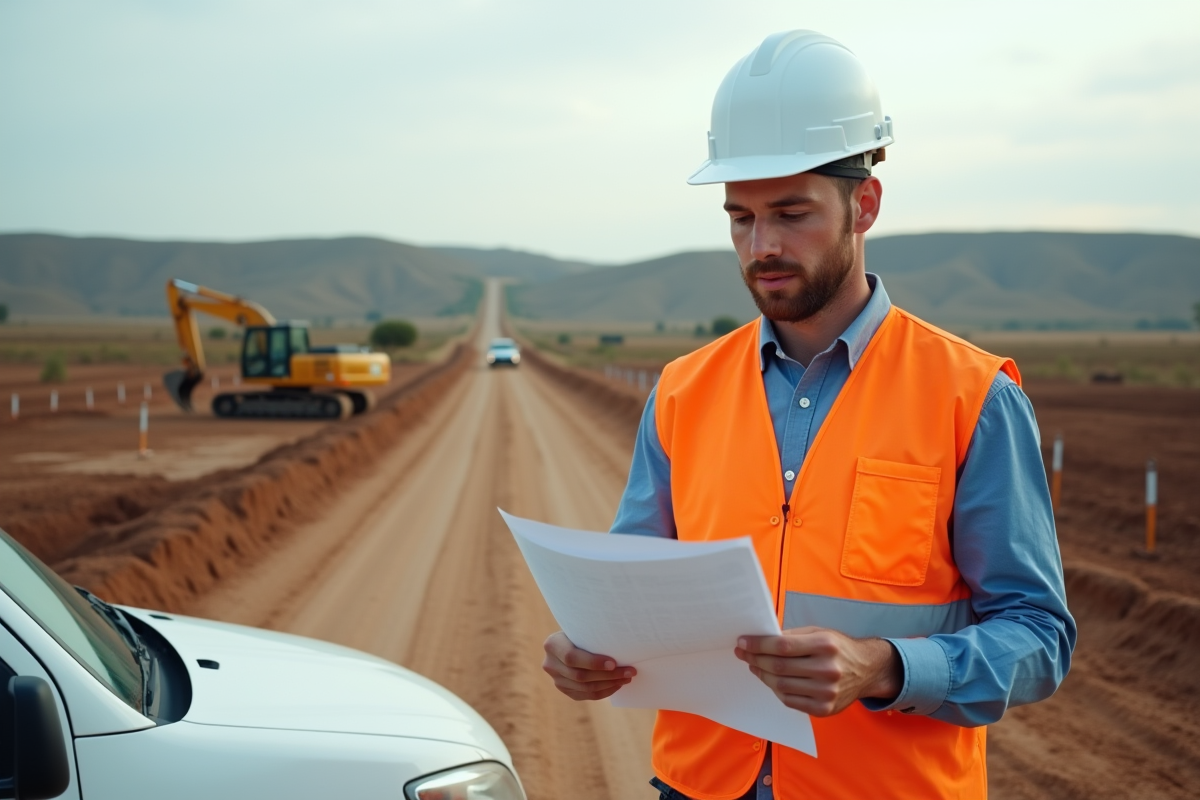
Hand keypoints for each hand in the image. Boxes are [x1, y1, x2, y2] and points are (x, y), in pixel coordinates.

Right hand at [542, 631, 635, 700]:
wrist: (572, 638)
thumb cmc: (583, 629)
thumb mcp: (583, 627)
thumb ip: (592, 634)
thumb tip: (622, 639)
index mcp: (552, 644)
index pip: (571, 658)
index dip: (593, 663)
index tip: (614, 663)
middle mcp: (550, 664)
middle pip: (580, 676)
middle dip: (608, 675)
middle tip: (629, 671)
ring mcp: (556, 679)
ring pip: (585, 688)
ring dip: (610, 684)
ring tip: (627, 677)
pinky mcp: (565, 689)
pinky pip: (586, 695)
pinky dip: (604, 691)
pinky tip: (617, 684)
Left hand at [734, 626, 901, 716]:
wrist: (867, 670)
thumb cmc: (838, 648)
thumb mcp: (818, 632)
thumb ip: (791, 636)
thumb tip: (760, 640)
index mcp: (825, 645)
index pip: (782, 646)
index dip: (758, 645)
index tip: (743, 642)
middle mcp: (827, 670)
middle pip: (779, 666)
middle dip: (755, 659)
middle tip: (743, 653)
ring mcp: (827, 692)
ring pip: (781, 685)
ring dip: (762, 675)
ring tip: (754, 666)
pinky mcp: (824, 709)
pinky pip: (790, 701)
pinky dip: (776, 690)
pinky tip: (771, 680)